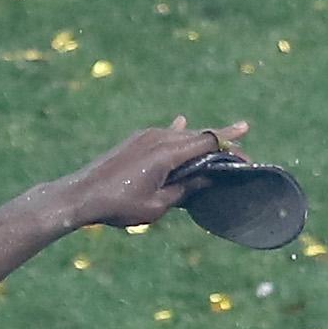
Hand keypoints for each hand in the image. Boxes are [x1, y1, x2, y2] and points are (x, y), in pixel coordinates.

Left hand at [62, 116, 249, 229]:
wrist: (81, 195)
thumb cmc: (118, 206)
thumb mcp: (156, 206)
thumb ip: (184, 190)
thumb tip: (205, 181)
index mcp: (168, 153)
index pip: (207, 141)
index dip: (229, 143)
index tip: (246, 140)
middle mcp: (159, 137)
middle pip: (197, 135)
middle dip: (219, 141)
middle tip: (240, 144)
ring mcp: (146, 136)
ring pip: (181, 134)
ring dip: (199, 138)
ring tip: (217, 140)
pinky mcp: (135, 140)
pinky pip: (164, 134)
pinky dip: (178, 133)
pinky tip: (183, 122)